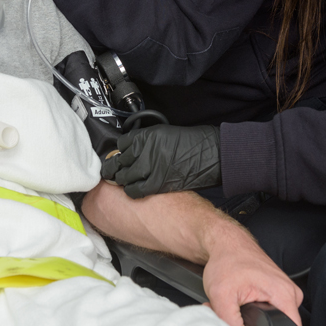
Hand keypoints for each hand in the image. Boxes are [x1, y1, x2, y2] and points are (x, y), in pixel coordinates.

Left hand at [99, 124, 220, 197]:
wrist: (211, 154)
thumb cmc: (192, 143)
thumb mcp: (165, 134)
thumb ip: (146, 142)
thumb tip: (130, 152)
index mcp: (147, 136)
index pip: (121, 144)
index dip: (120, 152)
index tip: (120, 156)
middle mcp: (145, 150)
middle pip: (119, 162)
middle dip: (116, 168)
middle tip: (114, 172)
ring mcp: (150, 167)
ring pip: (124, 177)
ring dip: (122, 180)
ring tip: (125, 181)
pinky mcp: (157, 183)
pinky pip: (134, 190)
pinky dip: (132, 191)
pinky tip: (134, 189)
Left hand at [202, 221, 303, 325]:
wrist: (226, 242)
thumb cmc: (227, 260)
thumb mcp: (221, 295)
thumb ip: (231, 322)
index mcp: (284, 294)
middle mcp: (290, 293)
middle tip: (237, 313)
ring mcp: (285, 291)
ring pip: (273, 319)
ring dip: (252, 318)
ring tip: (238, 304)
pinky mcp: (278, 291)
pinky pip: (271, 310)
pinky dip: (254, 309)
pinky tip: (242, 301)